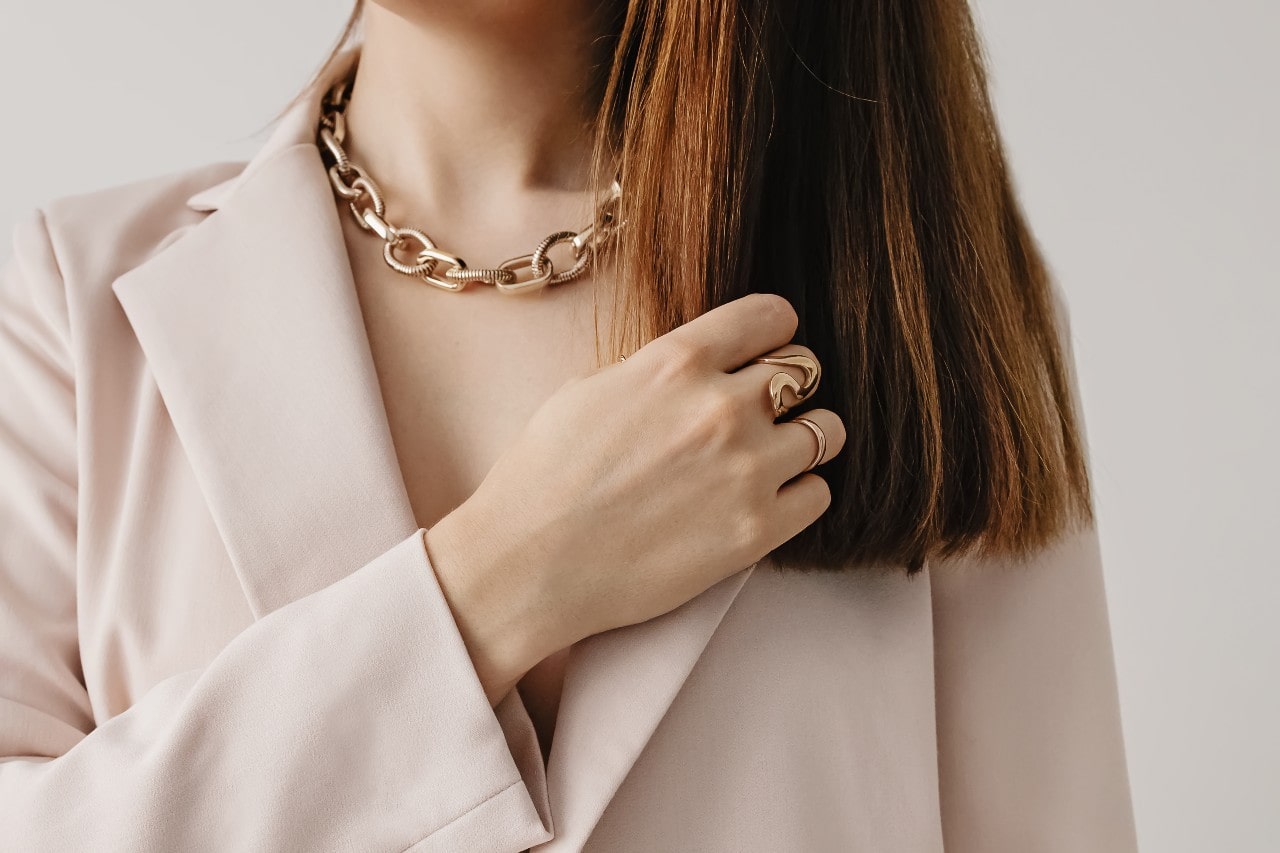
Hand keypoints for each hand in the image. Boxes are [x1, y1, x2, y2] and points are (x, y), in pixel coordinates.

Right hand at [427, 293, 846, 703]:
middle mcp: (721, 407)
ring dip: (802, 441)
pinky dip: (799, 495)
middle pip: (804, 371)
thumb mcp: (592, 390)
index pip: (772, 315)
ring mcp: (746, 469)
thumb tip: (698, 367)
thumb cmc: (543, 477)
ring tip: (767, 461)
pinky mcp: (756, 530)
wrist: (527, 564)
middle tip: (759, 415)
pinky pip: (819, 494)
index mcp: (677, 361)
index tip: (762, 352)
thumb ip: (658, 371)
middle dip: (786, 389)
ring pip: (826, 431)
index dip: (771, 332)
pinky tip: (764, 502)